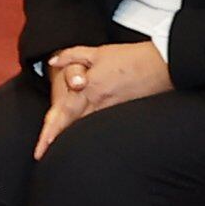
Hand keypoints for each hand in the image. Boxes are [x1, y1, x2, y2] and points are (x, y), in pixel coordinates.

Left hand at [35, 40, 171, 156]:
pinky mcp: (124, 111)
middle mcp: (99, 103)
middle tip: (41, 153)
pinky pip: (101, 123)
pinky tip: (83, 137)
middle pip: (72, 124)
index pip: (64, 112)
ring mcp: (112, 110)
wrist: (163, 65)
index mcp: (89, 89)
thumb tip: (52, 61)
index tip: (42, 146)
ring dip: (70, 137)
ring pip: (86, 126)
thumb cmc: (130, 58)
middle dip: (55, 139)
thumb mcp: (97, 52)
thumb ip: (72, 56)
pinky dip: (89, 131)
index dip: (51, 130)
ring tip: (54, 150)